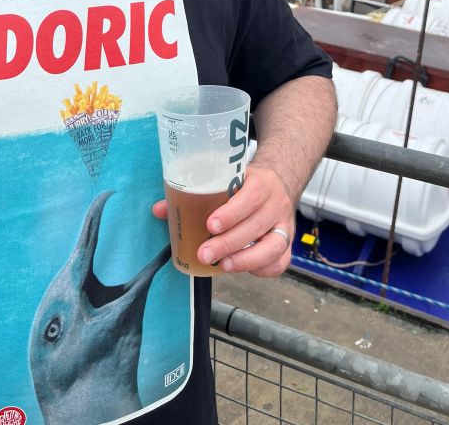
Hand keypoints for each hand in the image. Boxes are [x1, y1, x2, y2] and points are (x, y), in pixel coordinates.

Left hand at [151, 164, 294, 277]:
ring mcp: (285, 225)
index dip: (232, 212)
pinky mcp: (288, 243)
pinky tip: (242, 269)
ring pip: (273, 246)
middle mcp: (276, 203)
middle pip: (257, 225)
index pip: (251, 196)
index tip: (210, 225)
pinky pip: (281, 261)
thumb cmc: (244, 184)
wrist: (278, 182)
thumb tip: (160, 210)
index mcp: (261, 182)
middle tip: (204, 253)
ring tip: (222, 266)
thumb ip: (195, 194)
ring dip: (246, 259)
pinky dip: (263, 269)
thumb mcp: (226, 180)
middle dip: (229, 243)